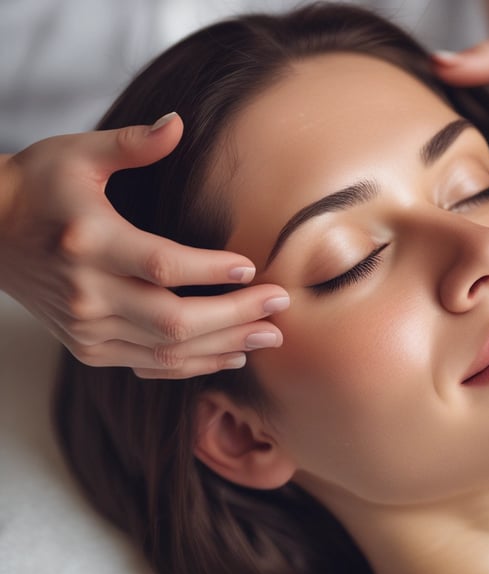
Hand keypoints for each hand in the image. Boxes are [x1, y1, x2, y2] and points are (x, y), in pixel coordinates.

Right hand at [0, 113, 287, 378]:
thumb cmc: (39, 187)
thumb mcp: (77, 154)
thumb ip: (132, 143)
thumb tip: (179, 122)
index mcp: (89, 241)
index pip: (161, 265)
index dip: (210, 270)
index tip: (251, 267)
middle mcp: (87, 293)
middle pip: (173, 319)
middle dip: (234, 316)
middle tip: (279, 307)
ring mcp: (87, 327)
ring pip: (166, 350)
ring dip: (224, 346)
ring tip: (269, 335)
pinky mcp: (89, 347)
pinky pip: (150, 365)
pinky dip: (193, 365)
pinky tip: (230, 354)